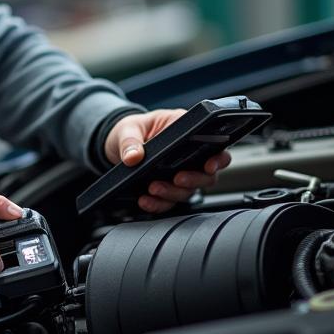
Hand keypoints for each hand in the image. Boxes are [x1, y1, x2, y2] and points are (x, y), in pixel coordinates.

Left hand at [104, 109, 232, 213]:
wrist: (116, 145)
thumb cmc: (129, 130)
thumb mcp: (127, 129)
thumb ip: (129, 142)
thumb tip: (133, 157)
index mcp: (184, 130)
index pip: (213, 145)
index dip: (217, 158)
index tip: (209, 166)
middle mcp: (188, 154)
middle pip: (206, 173)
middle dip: (194, 180)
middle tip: (177, 179)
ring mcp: (180, 172)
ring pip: (189, 190)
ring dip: (173, 193)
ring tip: (154, 189)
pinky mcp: (168, 187)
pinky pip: (170, 201)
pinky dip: (159, 204)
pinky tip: (146, 201)